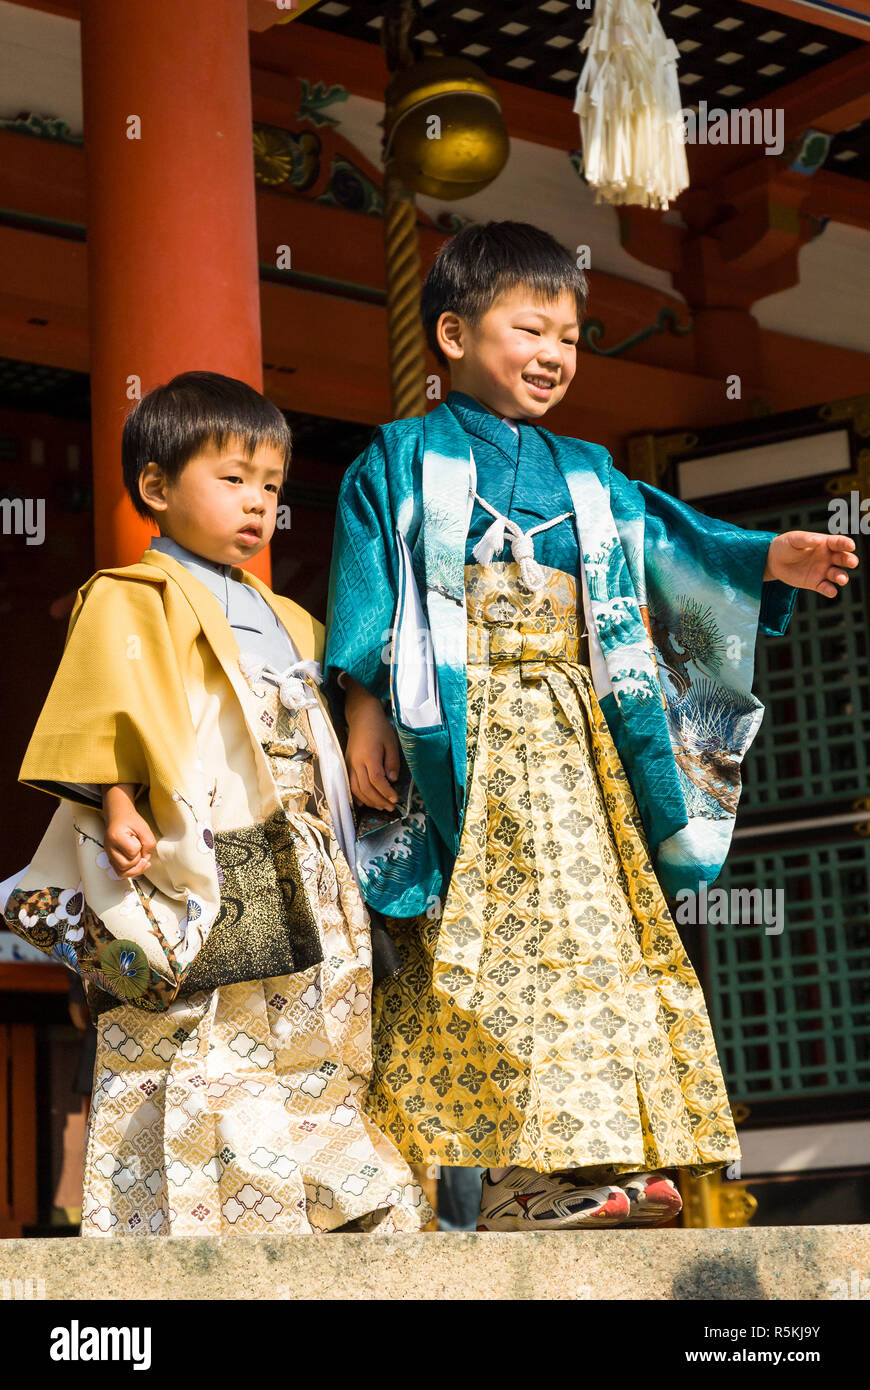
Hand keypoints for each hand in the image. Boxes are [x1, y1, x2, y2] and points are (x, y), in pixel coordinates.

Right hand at [101, 783, 155, 877]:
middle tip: (140, 850)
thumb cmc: (130, 820)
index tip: (138, 839)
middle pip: (125, 866)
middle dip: (137, 861)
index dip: (140, 848)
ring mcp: (109, 854)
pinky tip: (137, 864)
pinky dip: (130, 871)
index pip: (132, 852)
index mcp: (116, 837)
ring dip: (135, 869)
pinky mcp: (111, 858)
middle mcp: (109, 847)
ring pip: (121, 872)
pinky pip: (120, 872)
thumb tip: (146, 858)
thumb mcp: (144, 828)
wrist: (119, 816)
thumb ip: (149, 843)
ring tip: (141, 860)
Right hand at [344, 677, 400, 810]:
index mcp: (369, 756)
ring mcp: (349, 765)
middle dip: (378, 800)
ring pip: (356, 789)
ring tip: (381, 806)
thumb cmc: (379, 728)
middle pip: (365, 788)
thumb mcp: (391, 743)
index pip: (376, 780)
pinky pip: (349, 785)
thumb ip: (392, 762)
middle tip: (390, 807)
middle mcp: (356, 762)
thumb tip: (392, 780)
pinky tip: (365, 802)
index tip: (395, 799)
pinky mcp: (347, 765)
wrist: (362, 718)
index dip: (386, 792)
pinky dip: (357, 796)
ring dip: (369, 801)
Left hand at [764, 531, 858, 597]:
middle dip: (850, 560)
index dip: (846, 543)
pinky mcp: (816, 583)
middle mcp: (828, 557)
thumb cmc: (786, 545)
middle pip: (844, 559)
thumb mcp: (794, 540)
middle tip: (852, 562)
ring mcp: (823, 571)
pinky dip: (830, 590)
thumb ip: (805, 540)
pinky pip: (826, 588)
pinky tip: (831, 592)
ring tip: (840, 579)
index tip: (851, 546)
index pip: (839, 543)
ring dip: (842, 577)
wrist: (774, 561)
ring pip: (838, 574)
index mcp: (825, 543)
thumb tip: (817, 540)